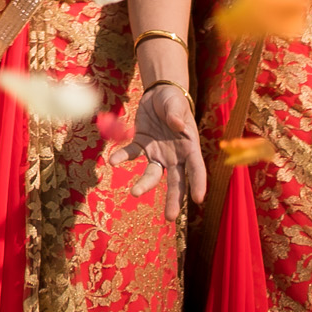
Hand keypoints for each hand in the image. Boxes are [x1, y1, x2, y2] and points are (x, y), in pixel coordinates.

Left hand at [112, 82, 207, 222]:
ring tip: (134, 193)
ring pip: (153, 174)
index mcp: (190, 147)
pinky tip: (112, 161)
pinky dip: (122, 157)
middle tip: (170, 217)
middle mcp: (175, 155)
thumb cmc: (173, 100)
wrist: (158, 93)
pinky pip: (132, 153)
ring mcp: (157, 152)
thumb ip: (176, 114)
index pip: (196, 168)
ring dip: (145, 184)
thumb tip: (177, 125)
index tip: (198, 199)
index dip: (198, 183)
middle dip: (175, 199)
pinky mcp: (141, 144)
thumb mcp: (175, 103)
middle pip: (176, 180)